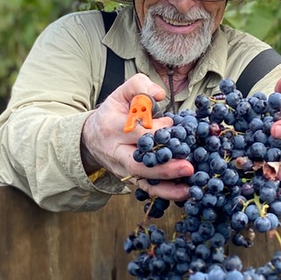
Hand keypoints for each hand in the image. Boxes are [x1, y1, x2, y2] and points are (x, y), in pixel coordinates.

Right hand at [81, 73, 192, 200]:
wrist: (91, 137)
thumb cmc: (113, 112)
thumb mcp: (121, 93)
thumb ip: (140, 85)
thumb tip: (159, 94)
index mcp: (112, 127)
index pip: (136, 131)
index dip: (157, 129)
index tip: (173, 124)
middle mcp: (115, 151)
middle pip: (138, 162)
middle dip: (164, 167)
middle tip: (188, 166)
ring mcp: (121, 167)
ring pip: (142, 180)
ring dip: (167, 185)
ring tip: (188, 188)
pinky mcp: (128, 178)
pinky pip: (146, 189)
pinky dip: (165, 193)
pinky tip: (184, 193)